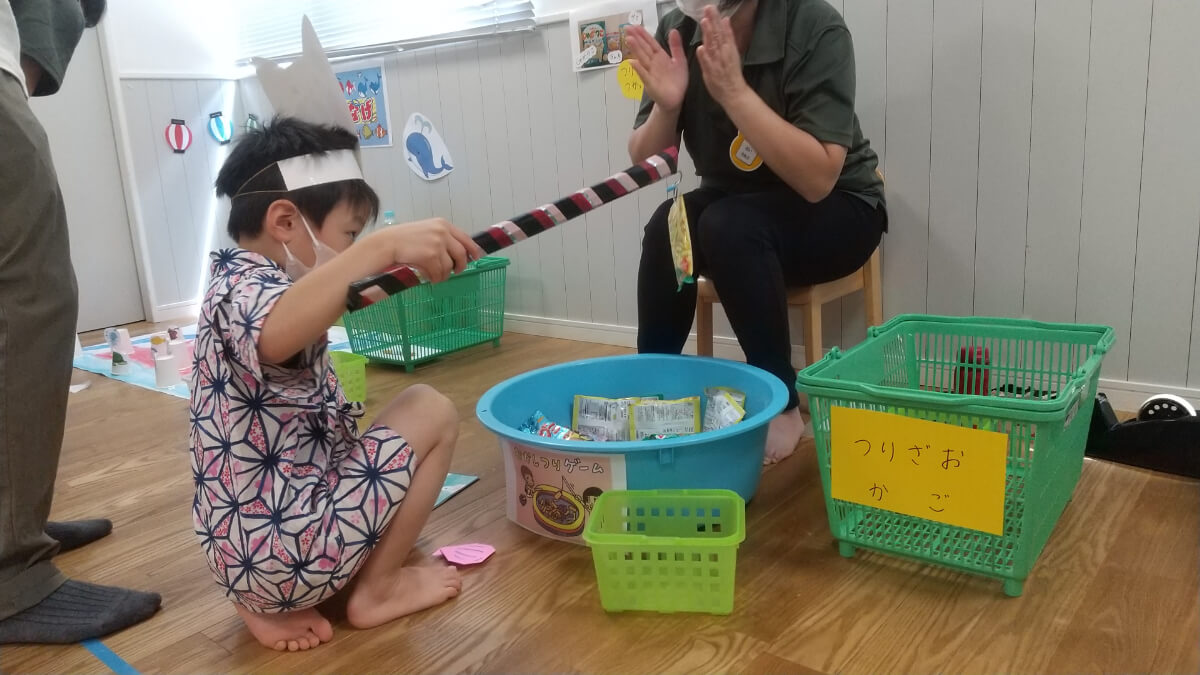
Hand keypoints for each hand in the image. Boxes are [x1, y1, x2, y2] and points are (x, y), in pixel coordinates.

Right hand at [367, 218, 484, 282]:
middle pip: (462, 254)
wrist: (386, 244)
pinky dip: (435, 278)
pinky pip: (439, 273)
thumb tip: (457, 254)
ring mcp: (437, 243)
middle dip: (460, 266)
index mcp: (442, 224)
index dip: (473, 250)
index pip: (465, 238)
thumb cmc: (403, 240)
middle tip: (455, 272)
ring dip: (443, 274)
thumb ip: (442, 239)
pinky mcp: (431, 256)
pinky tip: (428, 277)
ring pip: (449, 266)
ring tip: (434, 275)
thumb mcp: (426, 231)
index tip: (476, 258)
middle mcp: (442, 232)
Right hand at [624, 25, 688, 111]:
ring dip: (636, 50)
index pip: (651, 43)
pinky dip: (639, 69)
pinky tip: (632, 62)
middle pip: (644, 49)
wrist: (676, 99)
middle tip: (627, 28)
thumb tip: (673, 30)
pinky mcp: (651, 85)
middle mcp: (653, 64)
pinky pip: (644, 75)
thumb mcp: (679, 60)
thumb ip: (676, 46)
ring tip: (629, 39)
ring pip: (642, 59)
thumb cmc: (677, 81)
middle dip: (636, 39)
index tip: (635, 26)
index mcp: (660, 57)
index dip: (644, 34)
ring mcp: (651, 73)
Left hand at [696, 6, 749, 107]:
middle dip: (713, 21)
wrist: (733, 92)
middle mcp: (723, 53)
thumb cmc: (731, 74)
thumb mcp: (732, 52)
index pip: (721, 30)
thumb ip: (726, 37)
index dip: (716, 19)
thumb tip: (725, 21)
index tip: (711, 8)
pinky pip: (707, 63)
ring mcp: (717, 62)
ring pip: (712, 46)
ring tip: (704, 22)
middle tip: (708, 8)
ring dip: (708, 34)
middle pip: (717, 34)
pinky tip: (701, 47)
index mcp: (728, 47)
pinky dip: (704, 56)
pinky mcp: (711, 72)